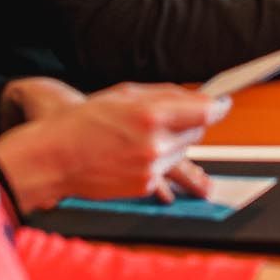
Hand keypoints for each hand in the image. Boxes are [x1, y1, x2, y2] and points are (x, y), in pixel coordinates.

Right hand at [0, 85, 227, 211]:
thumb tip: (201, 97)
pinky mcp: (145, 186)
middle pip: (197, 131)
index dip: (218, 105)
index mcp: (151, 115)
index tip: (223, 102)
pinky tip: (134, 152)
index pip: (205, 111)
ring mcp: (151, 168)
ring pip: (184, 151)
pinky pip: (167, 170)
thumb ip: (166, 94)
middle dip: (190, 121)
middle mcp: (155, 144)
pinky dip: (159, 160)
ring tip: (144, 135)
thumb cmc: (84, 120)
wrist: (55, 157)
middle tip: (168, 116)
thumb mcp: (124, 94)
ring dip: (173, 141)